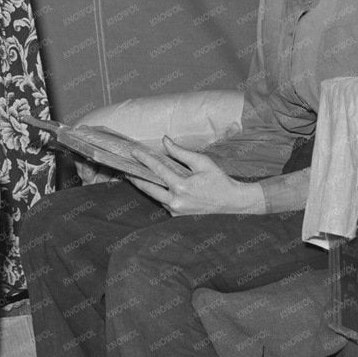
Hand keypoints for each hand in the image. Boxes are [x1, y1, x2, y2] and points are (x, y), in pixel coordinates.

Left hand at [128, 137, 264, 215]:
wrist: (233, 202)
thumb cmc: (219, 180)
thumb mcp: (203, 162)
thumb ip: (181, 152)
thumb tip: (165, 141)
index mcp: (182, 187)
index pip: (158, 170)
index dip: (144, 159)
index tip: (134, 151)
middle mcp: (176, 201)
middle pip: (148, 187)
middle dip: (135, 176)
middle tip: (124, 167)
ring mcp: (176, 210)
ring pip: (153, 196)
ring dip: (143, 185)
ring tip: (132, 174)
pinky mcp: (177, 215)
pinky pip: (162, 201)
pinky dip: (155, 192)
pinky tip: (149, 184)